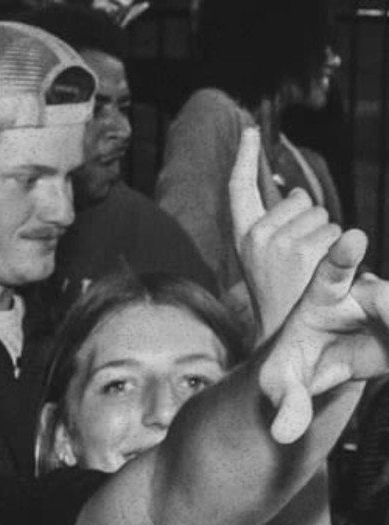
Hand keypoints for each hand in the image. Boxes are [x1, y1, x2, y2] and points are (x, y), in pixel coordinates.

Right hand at [230, 128, 341, 339]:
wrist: (286, 338)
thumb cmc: (285, 295)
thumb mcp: (269, 258)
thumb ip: (279, 223)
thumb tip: (298, 190)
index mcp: (244, 237)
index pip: (239, 189)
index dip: (243, 157)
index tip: (249, 129)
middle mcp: (256, 236)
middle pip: (301, 200)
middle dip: (312, 221)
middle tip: (304, 259)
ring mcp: (277, 243)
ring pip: (324, 216)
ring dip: (329, 239)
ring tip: (315, 269)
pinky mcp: (303, 252)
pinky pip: (338, 232)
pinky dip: (342, 251)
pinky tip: (327, 272)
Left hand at [258, 229, 388, 442]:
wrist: (320, 373)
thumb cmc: (294, 367)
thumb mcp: (281, 384)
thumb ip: (286, 403)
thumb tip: (282, 435)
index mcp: (322, 299)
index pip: (332, 272)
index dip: (342, 256)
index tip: (354, 238)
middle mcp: (360, 300)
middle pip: (383, 295)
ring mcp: (386, 314)